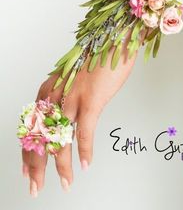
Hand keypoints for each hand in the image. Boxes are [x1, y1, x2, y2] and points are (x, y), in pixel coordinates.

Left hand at [22, 31, 139, 196]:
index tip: (27, 171)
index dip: (28, 153)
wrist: (111, 39)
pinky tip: (85, 165)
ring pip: (60, 140)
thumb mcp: (72, 78)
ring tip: (66, 183)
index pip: (31, 130)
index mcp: (48, 91)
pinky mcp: (90, 100)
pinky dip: (84, 151)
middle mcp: (55, 96)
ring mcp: (71, 99)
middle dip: (36, 168)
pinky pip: (84, 132)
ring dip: (61, 167)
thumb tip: (66, 116)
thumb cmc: (95, 58)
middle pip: (40, 139)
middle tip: (35, 188)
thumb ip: (65, 97)